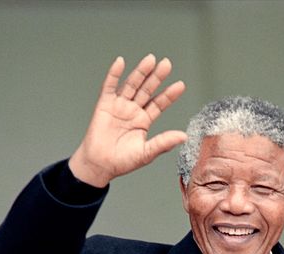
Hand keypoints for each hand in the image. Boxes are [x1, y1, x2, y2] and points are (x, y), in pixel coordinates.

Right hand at [69, 54, 186, 186]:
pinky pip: (110, 86)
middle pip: (147, 90)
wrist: (99, 165)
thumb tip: (184, 136)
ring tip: (151, 59)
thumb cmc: (122, 161)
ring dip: (140, 72)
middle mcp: (133, 110)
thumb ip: (164, 142)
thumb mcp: (146, 153)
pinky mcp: (104, 105)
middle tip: (167, 64)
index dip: (169, 94)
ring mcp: (119, 106)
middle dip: (157, 77)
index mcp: (144, 120)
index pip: (159, 104)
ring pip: (132, 85)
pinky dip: (114, 74)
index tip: (181, 84)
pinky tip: (120, 62)